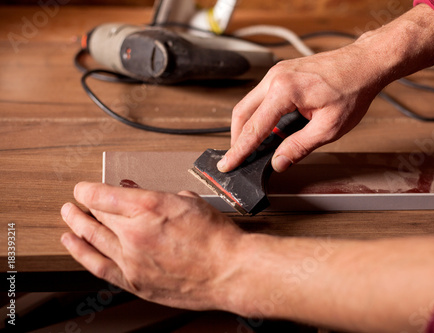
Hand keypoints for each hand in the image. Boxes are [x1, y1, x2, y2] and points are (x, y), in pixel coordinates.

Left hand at [60, 182, 242, 310]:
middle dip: (84, 207)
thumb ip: (159, 196)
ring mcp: (132, 260)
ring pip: (93, 240)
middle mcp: (135, 233)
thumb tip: (142, 195)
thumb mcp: (189, 201)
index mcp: (148, 207)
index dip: (87, 189)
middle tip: (76, 204)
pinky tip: (74, 246)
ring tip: (68, 219)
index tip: (84, 189)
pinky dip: (82, 254)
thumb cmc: (216, 237)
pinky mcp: (135, 282)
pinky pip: (99, 267)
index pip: (101, 194)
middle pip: (97, 216)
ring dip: (77, 227)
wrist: (229, 271)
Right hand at [217, 45, 384, 172]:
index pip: (254, 127)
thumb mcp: (328, 128)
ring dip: (248, 126)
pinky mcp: (282, 73)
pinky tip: (268, 129)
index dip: (239, 150)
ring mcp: (277, 73)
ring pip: (249, 103)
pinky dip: (259, 115)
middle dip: (237, 138)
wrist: (363, 64)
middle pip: (241, 112)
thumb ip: (299, 147)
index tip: (228, 164)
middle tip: (238, 158)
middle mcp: (275, 78)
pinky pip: (261, 96)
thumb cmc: (352, 90)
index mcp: (284, 90)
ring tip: (254, 147)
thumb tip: (279, 162)